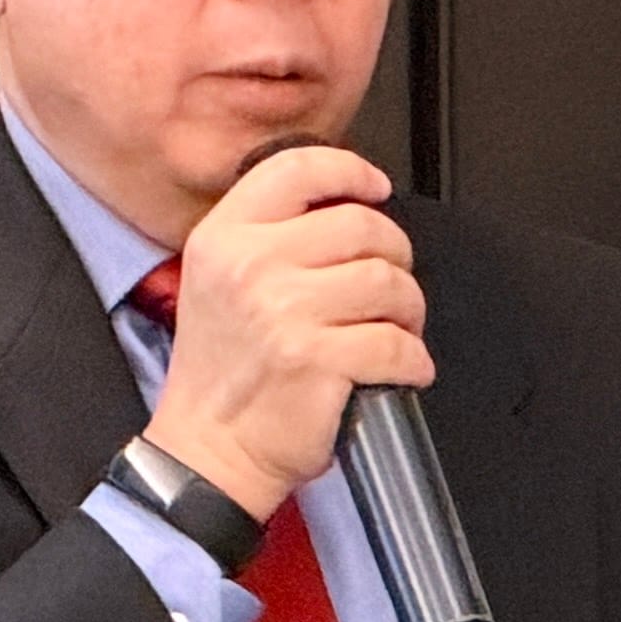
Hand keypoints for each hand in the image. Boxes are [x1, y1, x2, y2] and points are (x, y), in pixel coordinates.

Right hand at [149, 141, 431, 516]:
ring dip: (406, 311)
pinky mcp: (317, 361)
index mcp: (223, 240)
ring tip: (390, 330)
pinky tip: (397, 368)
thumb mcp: (217, 282)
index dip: (350, 172)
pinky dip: (410, 360)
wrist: (209, 451)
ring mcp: (283, 314)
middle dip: (392, 256)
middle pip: (361, 225)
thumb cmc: (223, 372)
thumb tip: (347, 202)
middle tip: (385, 287)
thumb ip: (268, 234)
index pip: (298, 169)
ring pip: (388, 282)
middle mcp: (250, 268)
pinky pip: (396, 344)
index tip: (375, 189)